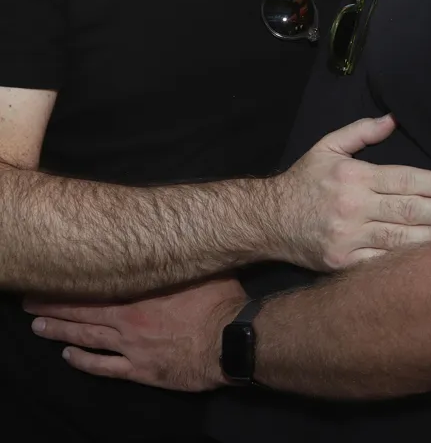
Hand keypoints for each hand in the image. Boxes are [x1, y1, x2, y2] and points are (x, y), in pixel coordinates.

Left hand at [24, 276, 244, 391]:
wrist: (228, 341)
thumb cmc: (218, 301)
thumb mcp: (199, 267)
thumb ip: (180, 257)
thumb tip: (178, 232)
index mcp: (140, 292)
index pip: (97, 285)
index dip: (71, 282)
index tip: (51, 274)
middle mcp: (128, 319)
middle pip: (84, 311)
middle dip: (55, 306)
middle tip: (30, 302)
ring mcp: (131, 347)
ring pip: (87, 338)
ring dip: (61, 331)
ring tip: (38, 326)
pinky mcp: (140, 370)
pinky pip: (104, 367)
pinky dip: (84, 362)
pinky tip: (68, 356)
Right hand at [272, 114, 430, 270]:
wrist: (267, 221)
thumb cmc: (304, 182)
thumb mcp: (327, 147)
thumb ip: (361, 132)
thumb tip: (392, 118)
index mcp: (355, 177)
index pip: (407, 180)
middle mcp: (354, 207)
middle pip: (411, 211)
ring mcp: (349, 239)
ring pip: (403, 241)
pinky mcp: (344, 264)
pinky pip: (383, 266)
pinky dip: (409, 266)